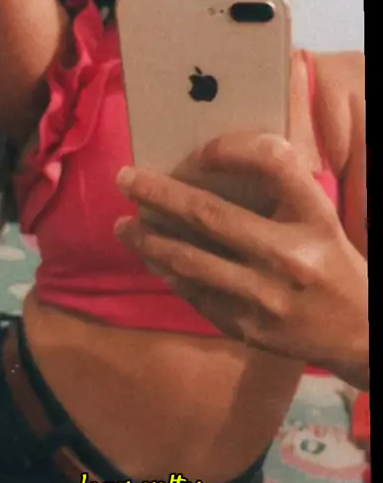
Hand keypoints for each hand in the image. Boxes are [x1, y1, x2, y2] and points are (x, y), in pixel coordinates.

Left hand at [115, 134, 368, 387]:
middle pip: (209, 215)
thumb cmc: (333, 262)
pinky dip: (168, 272)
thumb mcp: (320, 217)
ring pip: (190, 261)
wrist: (358, 332)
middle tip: (124, 179)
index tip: (197, 152)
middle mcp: (289, 255)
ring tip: (124, 226)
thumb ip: (282, 189)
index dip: (231, 150)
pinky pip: (194, 293)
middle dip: (157, 194)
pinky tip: (151, 258)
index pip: (271, 164)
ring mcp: (265, 296)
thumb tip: (214, 161)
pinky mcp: (248, 328)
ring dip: (149, 240)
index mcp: (314, 217)